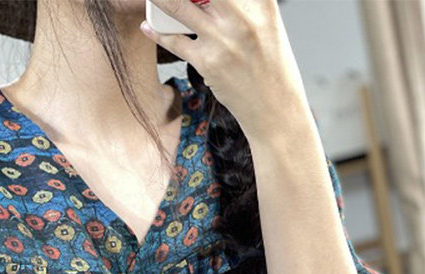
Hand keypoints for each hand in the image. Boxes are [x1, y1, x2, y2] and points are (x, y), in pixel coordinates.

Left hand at [140, 0, 308, 142]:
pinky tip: (148, 25)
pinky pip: (174, 40)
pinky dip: (157, 31)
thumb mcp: (269, 26)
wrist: (275, 111)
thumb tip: (209, 0)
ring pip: (178, 5)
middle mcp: (243, 16)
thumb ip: (248, 4)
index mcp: (262, 3)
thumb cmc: (272, 68)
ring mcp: (223, 39)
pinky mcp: (208, 62)